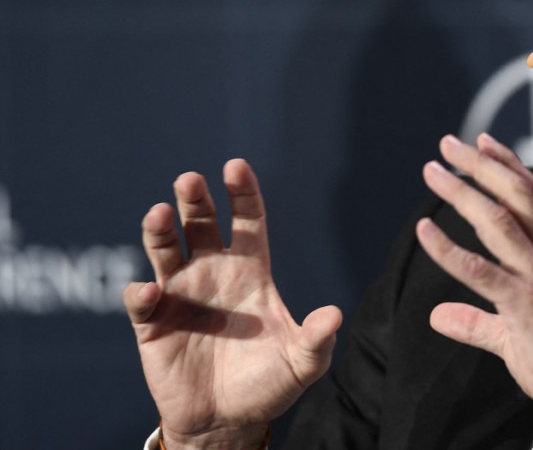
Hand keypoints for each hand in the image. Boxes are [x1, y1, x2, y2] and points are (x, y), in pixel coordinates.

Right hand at [123, 160, 341, 448]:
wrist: (227, 422)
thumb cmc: (268, 385)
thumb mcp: (302, 364)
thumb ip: (317, 340)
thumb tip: (335, 315)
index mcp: (252, 272)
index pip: (248, 222)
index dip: (243, 194)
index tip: (236, 167)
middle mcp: (214, 273)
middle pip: (201, 223)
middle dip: (194, 199)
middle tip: (189, 180)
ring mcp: (181, 295)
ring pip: (165, 249)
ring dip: (159, 229)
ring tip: (159, 213)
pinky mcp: (154, 324)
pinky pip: (142, 300)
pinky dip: (143, 293)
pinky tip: (152, 293)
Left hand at [418, 134, 532, 429]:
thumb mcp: (513, 332)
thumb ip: (476, 320)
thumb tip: (438, 316)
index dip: (508, 165)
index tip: (483, 140)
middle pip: (516, 196)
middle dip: (481, 165)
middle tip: (448, 144)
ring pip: (500, 222)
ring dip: (463, 192)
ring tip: (433, 172)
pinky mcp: (525, 306)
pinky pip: (482, 271)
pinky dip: (449, 249)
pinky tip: (425, 231)